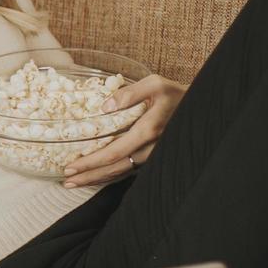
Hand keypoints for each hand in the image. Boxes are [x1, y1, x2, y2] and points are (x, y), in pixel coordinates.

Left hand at [61, 73, 187, 187]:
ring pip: (120, 173)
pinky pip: (128, 171)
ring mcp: (152, 156)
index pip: (113, 153)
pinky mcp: (152, 158)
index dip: (90, 163)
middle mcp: (150, 149)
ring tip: (74, 183)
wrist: (201, 110)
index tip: (70, 167)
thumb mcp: (155, 84)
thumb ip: (130, 93)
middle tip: (66, 181)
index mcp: (148, 131)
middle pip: (114, 169)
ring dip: (96, 179)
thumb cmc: (175, 94)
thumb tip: (105, 106)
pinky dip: (109, 176)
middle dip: (88, 176)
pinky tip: (95, 177)